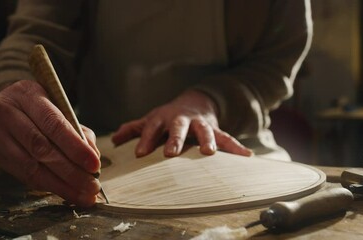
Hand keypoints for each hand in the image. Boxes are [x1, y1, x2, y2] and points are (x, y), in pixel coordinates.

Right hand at [0, 80, 100, 206]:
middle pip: (40, 147)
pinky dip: (47, 185)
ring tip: (81, 194)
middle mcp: (6, 112)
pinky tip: (65, 191)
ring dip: (60, 184)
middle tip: (91, 185)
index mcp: (27, 94)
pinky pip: (23, 175)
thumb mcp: (58, 106)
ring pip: (30, 166)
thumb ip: (76, 130)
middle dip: (70, 171)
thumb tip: (93, 157)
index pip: (53, 123)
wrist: (5, 104)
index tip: (94, 165)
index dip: (75, 147)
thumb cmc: (39, 107)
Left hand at [112, 90, 251, 157]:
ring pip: (205, 131)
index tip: (139, 154)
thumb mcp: (151, 120)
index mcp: (163, 118)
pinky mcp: (215, 128)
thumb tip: (114, 139)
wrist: (194, 102)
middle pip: (178, 128)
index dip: (146, 140)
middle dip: (175, 140)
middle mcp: (181, 119)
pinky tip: (247, 156)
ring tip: (209, 153)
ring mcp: (199, 123)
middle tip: (171, 154)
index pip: (151, 128)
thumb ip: (134, 128)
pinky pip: (227, 137)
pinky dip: (236, 147)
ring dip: (207, 141)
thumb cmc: (168, 117)